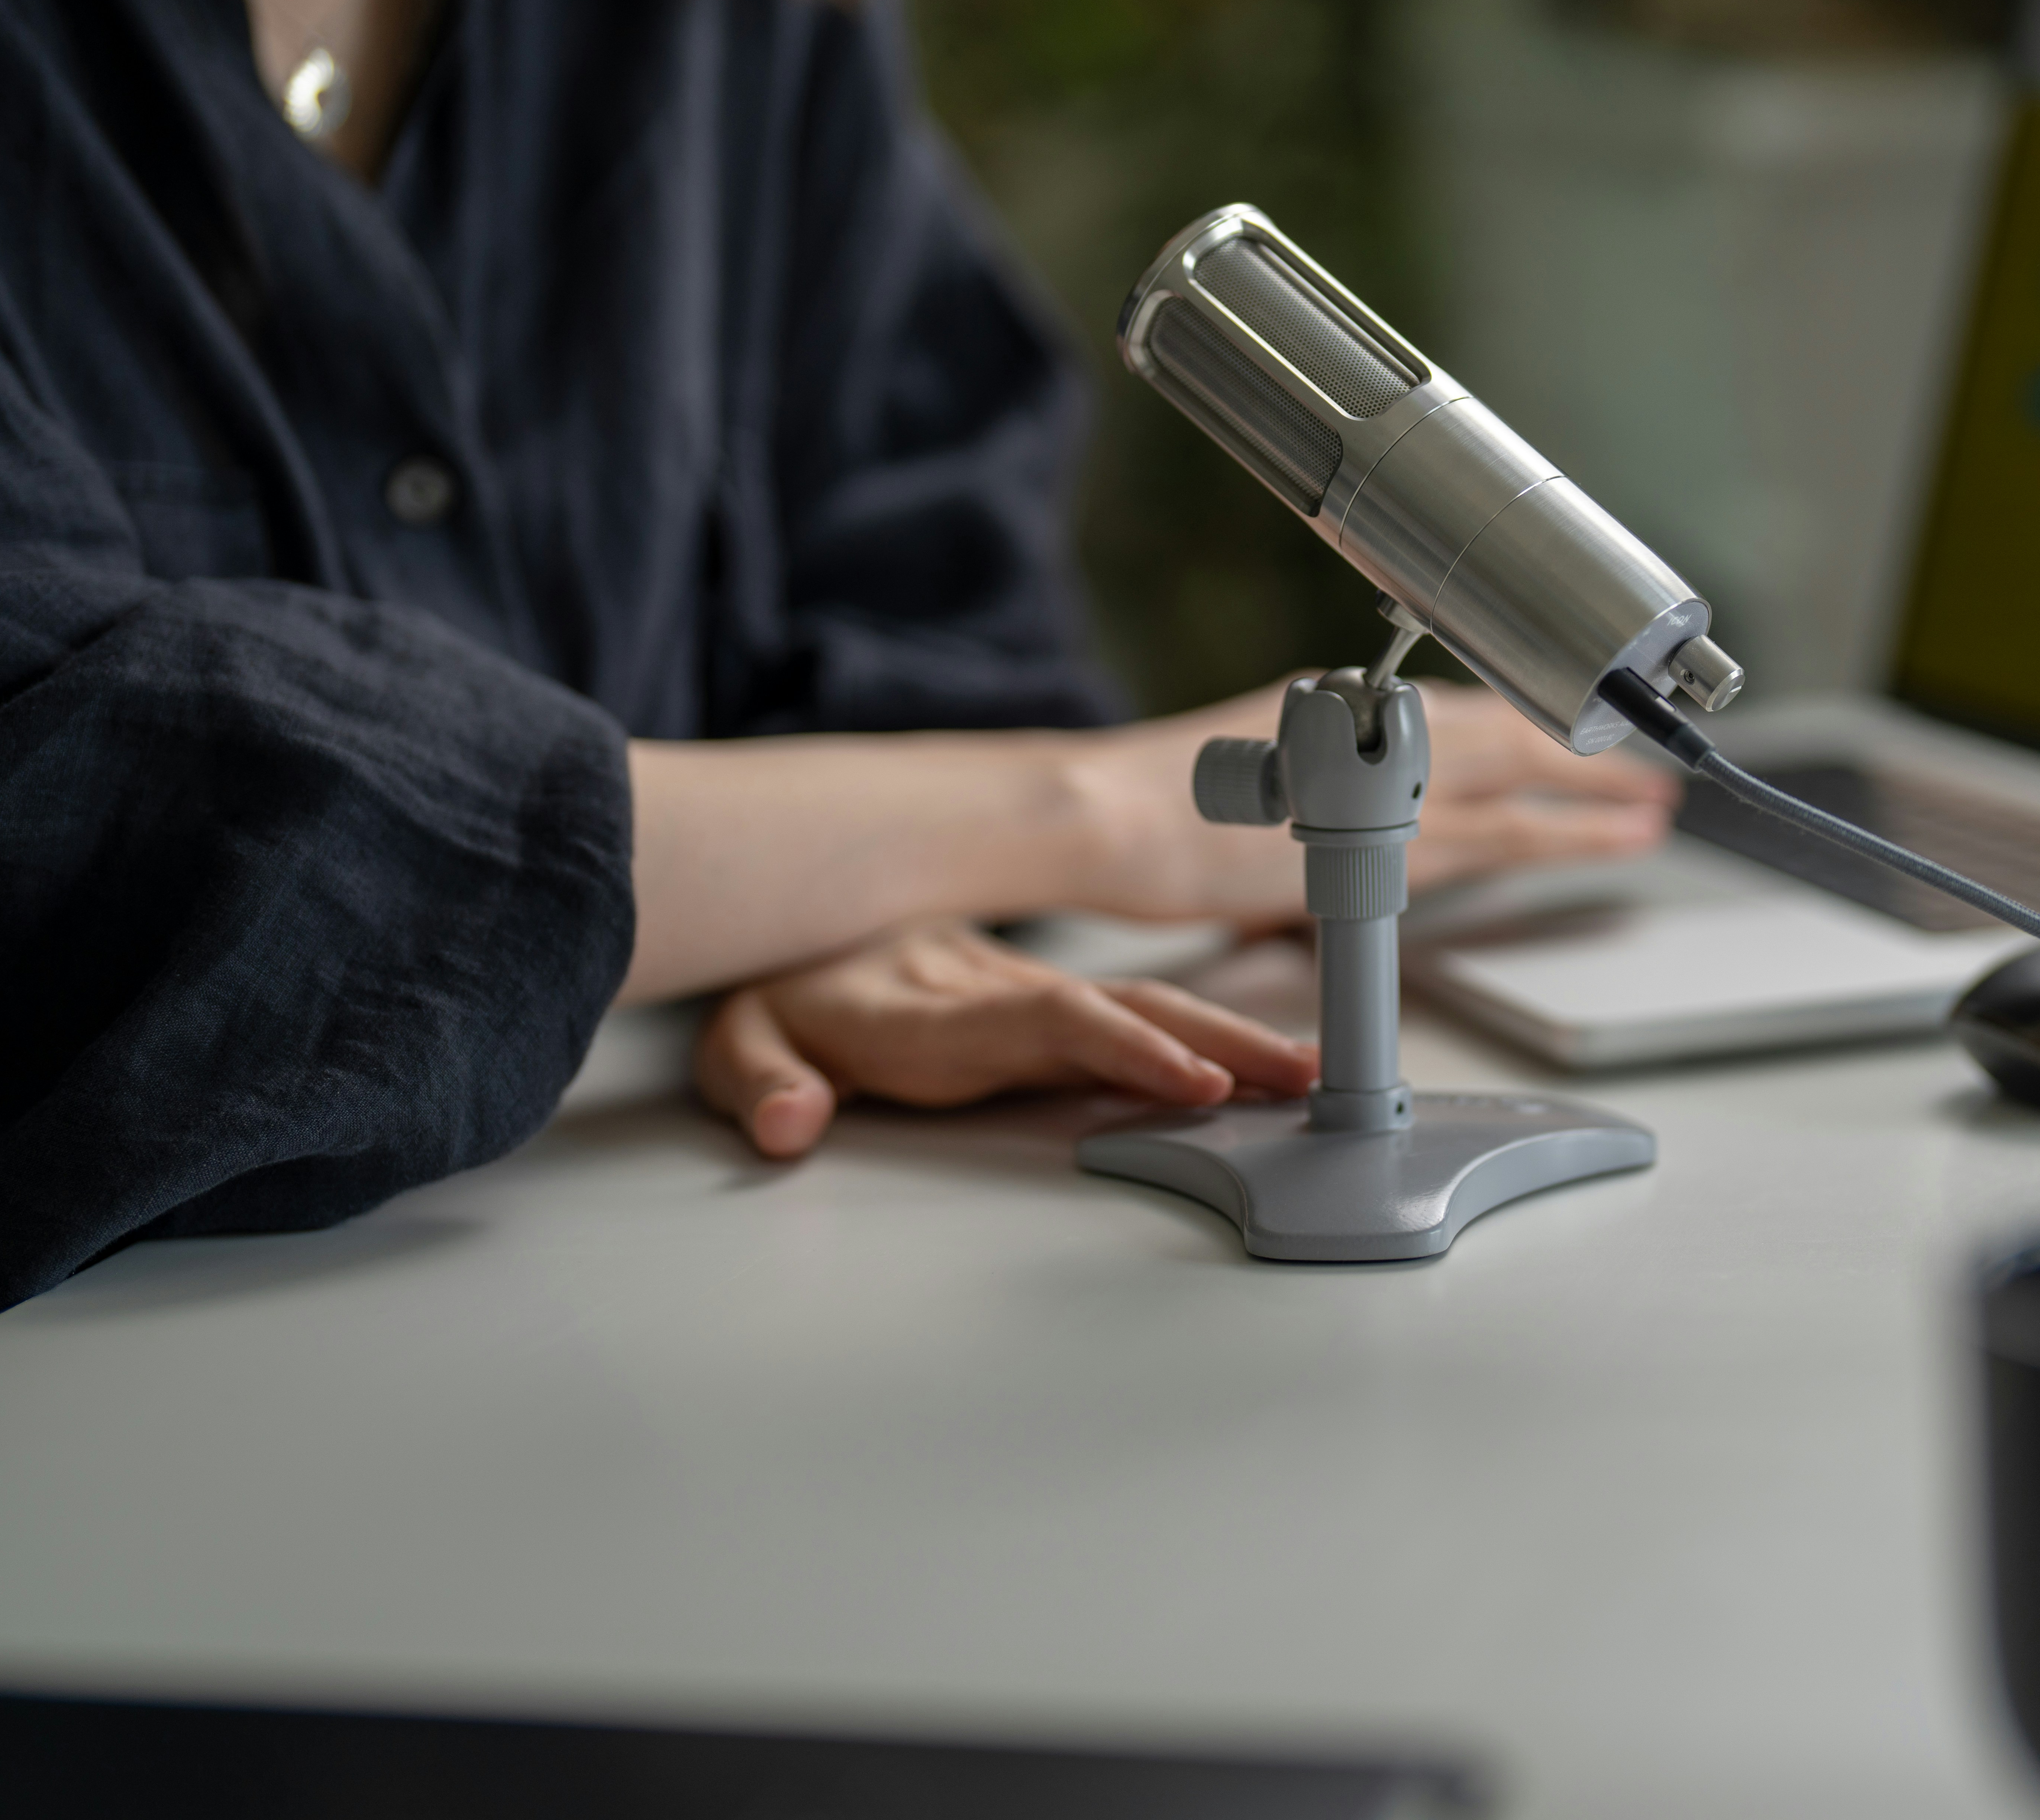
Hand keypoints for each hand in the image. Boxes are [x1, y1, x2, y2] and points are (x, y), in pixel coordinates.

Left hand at [695, 919, 1319, 1157]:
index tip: (1193, 1081)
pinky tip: (1261, 1057)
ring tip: (1305, 1071)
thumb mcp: (734, 1045)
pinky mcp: (1041, 1002)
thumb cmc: (775, 991)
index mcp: (924, 1006)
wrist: (789, 913)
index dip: (1120, 1047)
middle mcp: (987, 989)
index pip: (1041, 1022)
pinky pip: (1129, 1012)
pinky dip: (1202, 1031)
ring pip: (1136, 1004)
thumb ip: (759, 1085)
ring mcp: (1020, 990)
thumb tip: (789, 1126)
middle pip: (1115, 1008)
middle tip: (1294, 1079)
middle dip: (1211, 1041)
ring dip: (1224, 1035)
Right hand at [1064, 675, 1679, 922]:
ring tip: (1647, 810)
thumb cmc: (1157, 802)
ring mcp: (1375, 786)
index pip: (1459, 711)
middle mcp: (1369, 734)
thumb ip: (1312, 780)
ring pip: (1511, 782)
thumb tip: (1346, 798)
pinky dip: (1548, 833)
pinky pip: (1488, 836)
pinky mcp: (1377, 842)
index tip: (1577, 729)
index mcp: (1341, 708)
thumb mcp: (1255, 773)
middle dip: (1581, 756)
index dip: (1527, 725)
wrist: (1106, 814)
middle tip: (1649, 769)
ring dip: (1585, 798)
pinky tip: (1590, 840)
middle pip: (1504, 738)